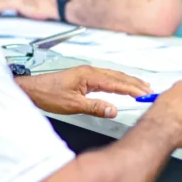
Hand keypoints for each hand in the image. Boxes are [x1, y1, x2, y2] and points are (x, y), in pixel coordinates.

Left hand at [17, 66, 151, 117]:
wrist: (32, 90)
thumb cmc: (48, 94)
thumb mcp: (72, 105)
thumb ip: (95, 106)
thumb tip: (113, 109)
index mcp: (89, 75)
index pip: (116, 82)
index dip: (132, 89)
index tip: (145, 94)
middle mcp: (89, 71)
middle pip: (118, 76)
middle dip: (134, 83)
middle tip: (149, 90)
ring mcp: (86, 73)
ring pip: (113, 76)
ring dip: (127, 81)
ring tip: (141, 86)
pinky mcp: (83, 77)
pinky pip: (106, 78)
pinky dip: (117, 82)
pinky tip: (120, 86)